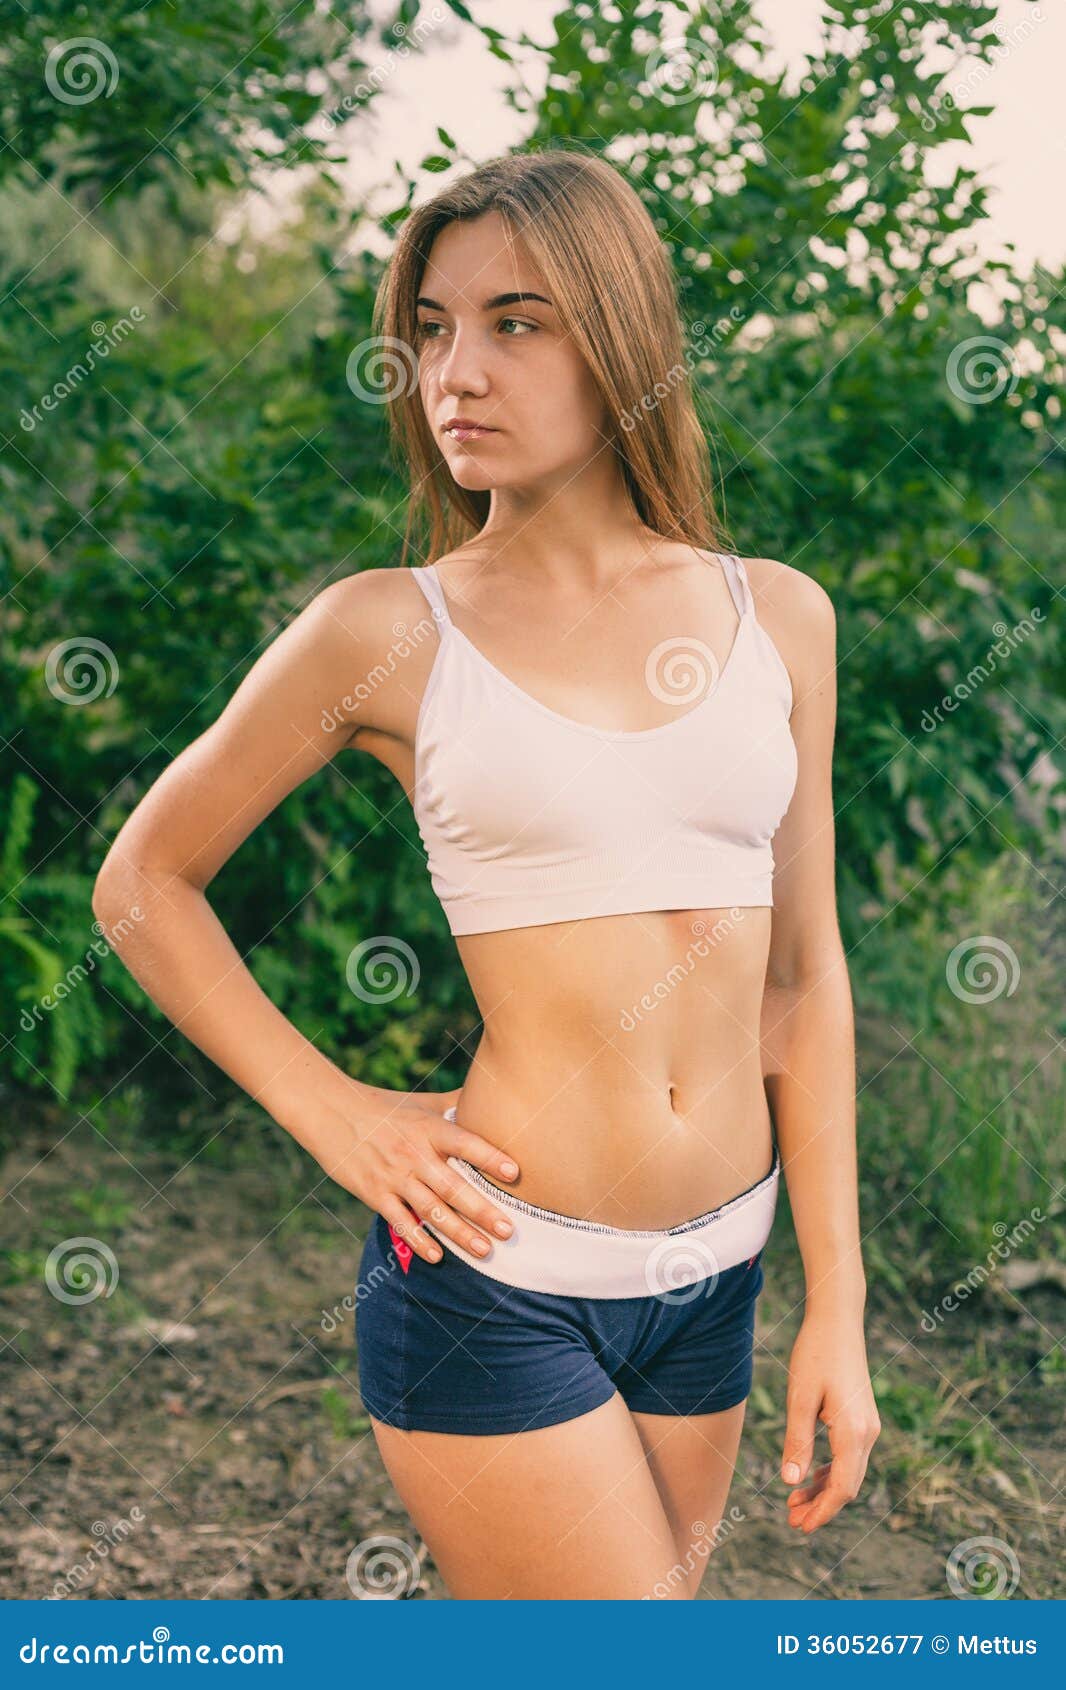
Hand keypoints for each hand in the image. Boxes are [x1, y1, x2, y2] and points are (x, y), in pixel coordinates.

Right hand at [301, 1085, 520, 1264]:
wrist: (332, 1112)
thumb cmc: (386, 1107)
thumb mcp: (423, 1102)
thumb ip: (456, 1104)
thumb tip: (492, 1092)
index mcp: (429, 1128)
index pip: (465, 1143)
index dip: (489, 1156)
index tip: (514, 1172)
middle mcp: (414, 1153)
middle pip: (453, 1187)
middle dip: (482, 1211)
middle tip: (508, 1230)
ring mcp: (394, 1176)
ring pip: (431, 1211)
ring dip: (459, 1233)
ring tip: (484, 1250)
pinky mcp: (375, 1193)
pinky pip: (401, 1222)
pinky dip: (419, 1241)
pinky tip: (437, 1256)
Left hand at [780, 1306, 880, 1533]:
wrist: (838, 1320)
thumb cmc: (816, 1353)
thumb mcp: (799, 1397)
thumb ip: (797, 1441)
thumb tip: (791, 1483)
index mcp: (854, 1432)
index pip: (842, 1488)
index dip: (822, 1512)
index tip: (800, 1528)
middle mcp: (868, 1433)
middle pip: (848, 1485)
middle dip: (822, 1507)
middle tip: (791, 1520)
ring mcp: (868, 1425)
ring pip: (849, 1472)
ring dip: (825, 1490)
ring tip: (795, 1503)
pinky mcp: (862, 1417)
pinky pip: (850, 1456)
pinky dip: (831, 1471)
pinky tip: (810, 1476)